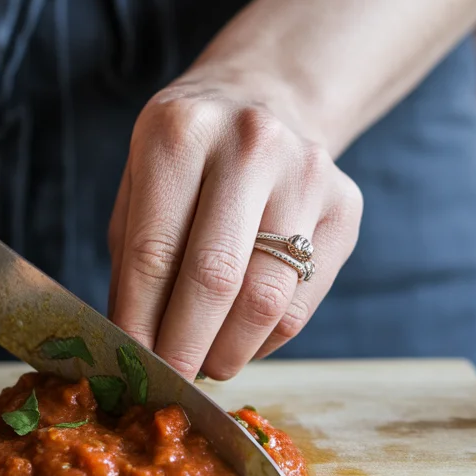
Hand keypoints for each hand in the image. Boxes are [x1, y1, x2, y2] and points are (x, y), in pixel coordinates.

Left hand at [108, 65, 362, 379]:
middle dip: (185, 346)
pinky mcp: (345, 207)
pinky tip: (241, 338)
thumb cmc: (190, 155)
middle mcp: (250, 144)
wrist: (268, 96)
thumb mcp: (141, 183)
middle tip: (169, 379)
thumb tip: (131, 344)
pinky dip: (265, 339)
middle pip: (215, 277)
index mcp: (181, 132)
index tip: (130, 361)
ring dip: (229, 352)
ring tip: (206, 364)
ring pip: (266, 299)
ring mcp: (307, 174)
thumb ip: (133, 259)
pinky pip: (302, 303)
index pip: (155, 250)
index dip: (139, 320)